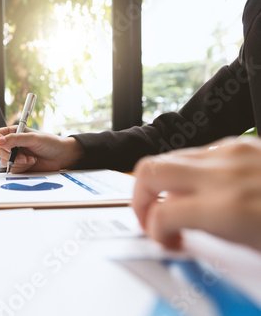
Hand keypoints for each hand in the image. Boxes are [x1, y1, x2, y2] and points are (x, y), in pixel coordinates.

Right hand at [0, 126, 83, 172]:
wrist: (62, 156)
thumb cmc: (50, 143)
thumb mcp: (32, 138)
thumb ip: (14, 139)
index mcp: (14, 133)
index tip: (4, 144)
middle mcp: (13, 144)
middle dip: (10, 155)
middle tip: (23, 156)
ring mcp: (16, 156)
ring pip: (5, 162)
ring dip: (18, 162)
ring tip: (31, 159)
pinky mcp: (20, 166)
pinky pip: (13, 170)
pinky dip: (22, 168)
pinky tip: (32, 163)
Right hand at [131, 137, 260, 250]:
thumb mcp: (249, 245)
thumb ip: (204, 230)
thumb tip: (177, 224)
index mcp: (227, 208)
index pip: (161, 214)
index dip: (154, 231)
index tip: (163, 240)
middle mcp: (223, 174)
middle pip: (148, 172)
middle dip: (139, 198)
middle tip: (149, 217)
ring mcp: (231, 152)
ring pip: (168, 158)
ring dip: (162, 184)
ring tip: (174, 204)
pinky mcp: (241, 142)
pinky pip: (197, 153)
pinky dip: (188, 172)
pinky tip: (201, 190)